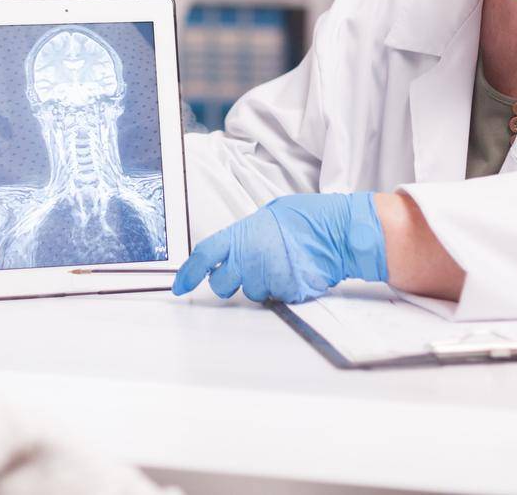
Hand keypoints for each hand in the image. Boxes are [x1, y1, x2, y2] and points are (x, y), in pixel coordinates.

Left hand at [171, 192, 387, 303]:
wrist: (336, 231)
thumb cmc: (305, 220)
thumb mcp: (267, 218)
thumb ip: (245, 236)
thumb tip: (233, 249)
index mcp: (241, 235)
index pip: (204, 256)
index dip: (188, 273)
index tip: (180, 286)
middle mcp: (249, 258)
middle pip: (221, 284)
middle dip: (228, 283)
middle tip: (246, 270)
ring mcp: (267, 277)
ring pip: (250, 293)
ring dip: (260, 284)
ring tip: (280, 263)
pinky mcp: (284, 293)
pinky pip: (273, 297)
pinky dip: (280, 289)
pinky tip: (292, 272)